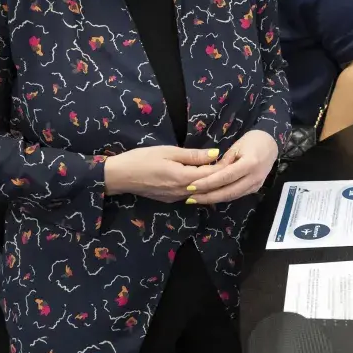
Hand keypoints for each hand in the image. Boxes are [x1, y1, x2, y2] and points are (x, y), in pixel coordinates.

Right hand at [103, 145, 225, 202]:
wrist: (119, 176)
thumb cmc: (142, 159)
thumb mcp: (169, 152)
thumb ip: (193, 155)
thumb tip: (215, 153)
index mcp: (183, 179)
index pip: (211, 174)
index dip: (223, 166)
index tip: (233, 157)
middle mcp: (182, 192)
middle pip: (207, 185)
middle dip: (219, 175)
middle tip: (230, 163)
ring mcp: (176, 198)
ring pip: (199, 191)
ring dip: (209, 181)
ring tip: (218, 168)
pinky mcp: (169, 200)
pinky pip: (189, 193)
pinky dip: (197, 186)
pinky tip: (200, 177)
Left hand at [184, 130, 278, 204]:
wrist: (271, 144)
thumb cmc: (252, 141)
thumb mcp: (236, 147)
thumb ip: (224, 162)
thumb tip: (208, 174)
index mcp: (249, 164)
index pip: (225, 177)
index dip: (207, 183)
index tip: (191, 186)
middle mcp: (254, 177)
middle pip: (228, 192)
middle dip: (208, 196)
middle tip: (190, 198)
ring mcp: (256, 185)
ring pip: (232, 196)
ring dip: (213, 199)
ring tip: (196, 199)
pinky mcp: (255, 189)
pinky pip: (236, 195)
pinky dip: (222, 197)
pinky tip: (210, 197)